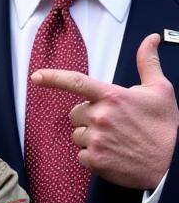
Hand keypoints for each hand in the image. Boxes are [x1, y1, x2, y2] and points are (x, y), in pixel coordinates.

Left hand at [31, 34, 178, 189]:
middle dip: (88, 117)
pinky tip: (112, 154)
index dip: (53, 78)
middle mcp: (100, 116)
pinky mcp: (94, 160)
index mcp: (112, 96)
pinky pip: (80, 155)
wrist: (170, 164)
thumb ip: (148, 62)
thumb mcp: (160, 90)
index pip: (76, 82)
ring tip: (114, 140)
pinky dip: (92, 156)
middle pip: (76, 114)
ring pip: (77, 135)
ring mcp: (96, 139)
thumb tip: (151, 38)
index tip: (36, 76)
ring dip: (90, 137)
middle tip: (112, 124)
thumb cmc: (164, 126)